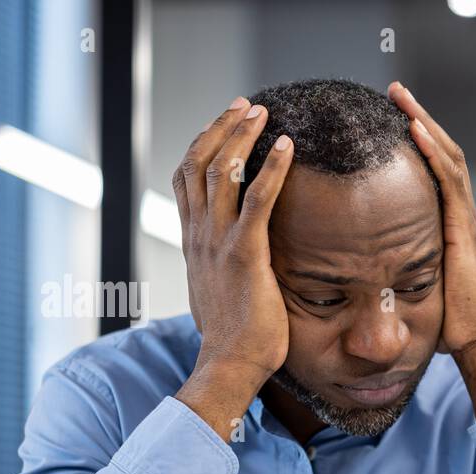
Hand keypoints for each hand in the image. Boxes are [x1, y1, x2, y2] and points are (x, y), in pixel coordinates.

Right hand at [171, 97, 294, 400]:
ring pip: (220, 171)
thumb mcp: (221, 295)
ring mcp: (218, 243)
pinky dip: (272, 168)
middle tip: (246, 106)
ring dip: (242, 136)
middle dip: (222, 128)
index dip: (203, 145)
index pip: (186, 179)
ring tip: (262, 113)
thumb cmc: (235, 339)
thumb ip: (224, 271)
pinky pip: (257, 200)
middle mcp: (199, 236)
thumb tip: (236, 268)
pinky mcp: (244, 254)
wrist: (229, 365)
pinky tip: (288, 147)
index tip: (224, 124)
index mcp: (193, 243)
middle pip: (199, 163)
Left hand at [386, 82, 475, 356]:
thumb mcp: (419, 287)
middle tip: (395, 91)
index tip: (393, 117)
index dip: (418, 141)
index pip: (437, 170)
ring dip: (423, 123)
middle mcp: (463, 216)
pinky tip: (413, 129)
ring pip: (447, 157)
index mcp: (452, 225)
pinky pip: (448, 180)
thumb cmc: (449, 324)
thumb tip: (370, 270)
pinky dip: (431, 151)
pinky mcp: (463, 229)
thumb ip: (402, 270)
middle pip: (443, 153)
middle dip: (419, 119)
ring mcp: (466, 220)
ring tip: (401, 96)